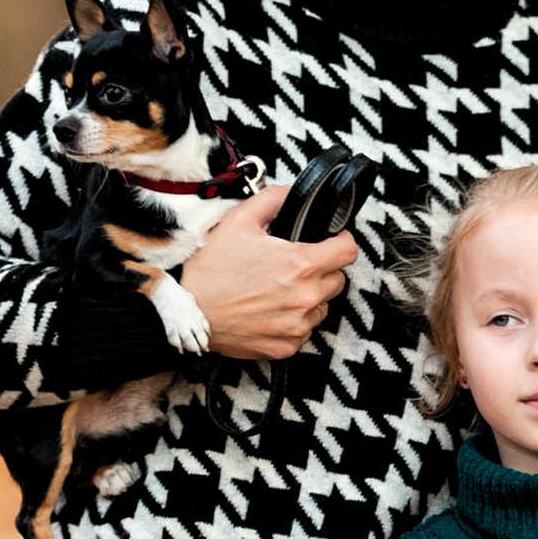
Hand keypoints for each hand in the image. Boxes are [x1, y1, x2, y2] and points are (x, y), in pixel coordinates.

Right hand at [183, 180, 357, 362]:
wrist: (190, 315)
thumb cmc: (212, 271)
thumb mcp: (238, 222)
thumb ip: (271, 200)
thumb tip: (290, 192)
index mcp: (299, 264)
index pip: (347, 251)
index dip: (340, 241)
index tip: (330, 241)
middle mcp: (305, 297)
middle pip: (337, 279)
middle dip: (322, 269)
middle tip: (295, 265)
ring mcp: (298, 325)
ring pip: (323, 306)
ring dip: (310, 297)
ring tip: (279, 290)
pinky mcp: (287, 346)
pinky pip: (305, 330)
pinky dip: (294, 321)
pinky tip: (271, 311)